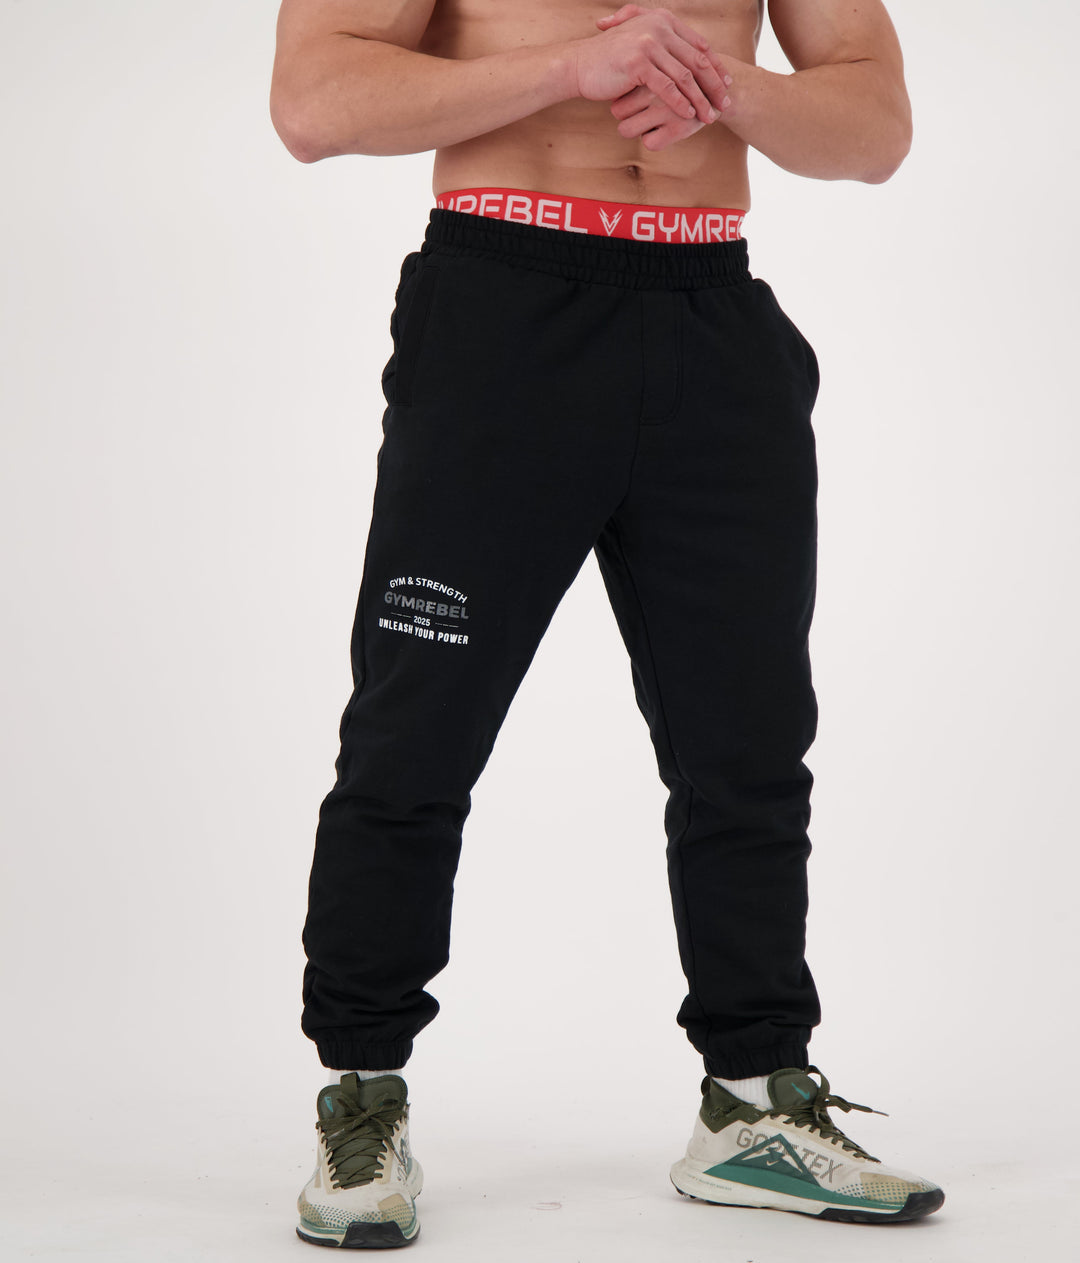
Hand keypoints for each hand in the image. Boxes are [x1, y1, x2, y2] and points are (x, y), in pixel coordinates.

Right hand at [568, 4, 727, 125]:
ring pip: (684, 76)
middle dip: (713, 85)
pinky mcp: (638, 63)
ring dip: (699, 99)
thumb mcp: (641, 43)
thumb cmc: (610, 60)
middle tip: (724, 104)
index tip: (725, 85)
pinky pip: (666, 87)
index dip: (715, 67)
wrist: (579, 66)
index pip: (698, 45)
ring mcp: (648, 44)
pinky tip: (688, 116)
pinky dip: (680, 103)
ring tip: (709, 117)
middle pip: (696, 60)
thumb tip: (688, 57)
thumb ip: (664, 44)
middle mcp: (658, 27)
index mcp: (663, 20)